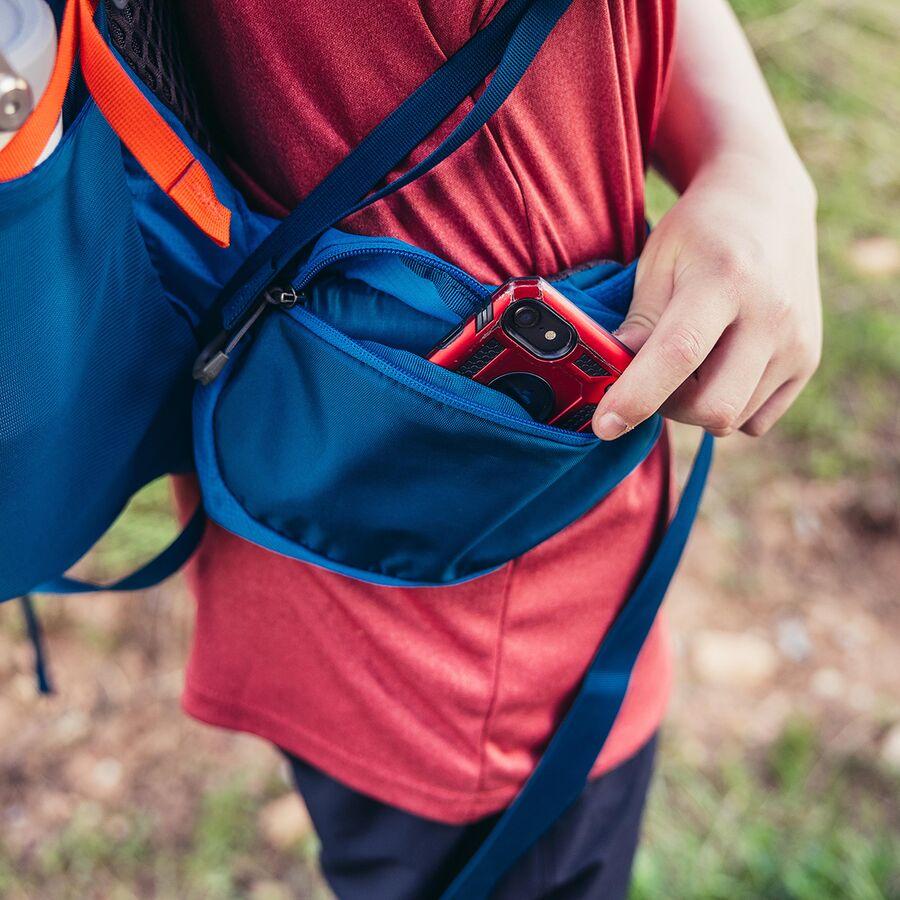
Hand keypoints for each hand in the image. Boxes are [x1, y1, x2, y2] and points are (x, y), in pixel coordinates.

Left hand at [592, 152, 821, 439]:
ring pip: (732, 419)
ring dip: (695, 407)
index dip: (638, 396)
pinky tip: (719, 368)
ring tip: (687, 364)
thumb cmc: (700, 232)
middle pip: (714, 406)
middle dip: (668, 408)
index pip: (678, 354)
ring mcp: (797, 341)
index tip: (604, 425)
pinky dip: (728, 408)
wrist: (767, 202)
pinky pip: (756, 420)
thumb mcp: (657, 260)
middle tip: (649, 379)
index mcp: (725, 279)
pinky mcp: (807, 360)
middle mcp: (771, 315)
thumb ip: (640, 319)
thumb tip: (615, 375)